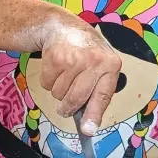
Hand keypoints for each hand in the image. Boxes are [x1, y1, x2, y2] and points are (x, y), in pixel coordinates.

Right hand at [37, 17, 121, 134]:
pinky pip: (47, 84)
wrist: (63, 27)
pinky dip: (48, 80)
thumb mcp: (100, 69)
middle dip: (67, 107)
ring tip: (65, 73)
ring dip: (58, 90)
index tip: (88, 131)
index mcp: (111, 65)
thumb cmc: (86, 53)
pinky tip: (56, 66)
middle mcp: (94, 61)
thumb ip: (97, 95)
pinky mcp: (54, 57)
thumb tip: (88, 129)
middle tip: (66, 106)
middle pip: (75, 99)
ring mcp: (73, 58)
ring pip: (58, 94)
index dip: (94, 115)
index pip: (102, 96)